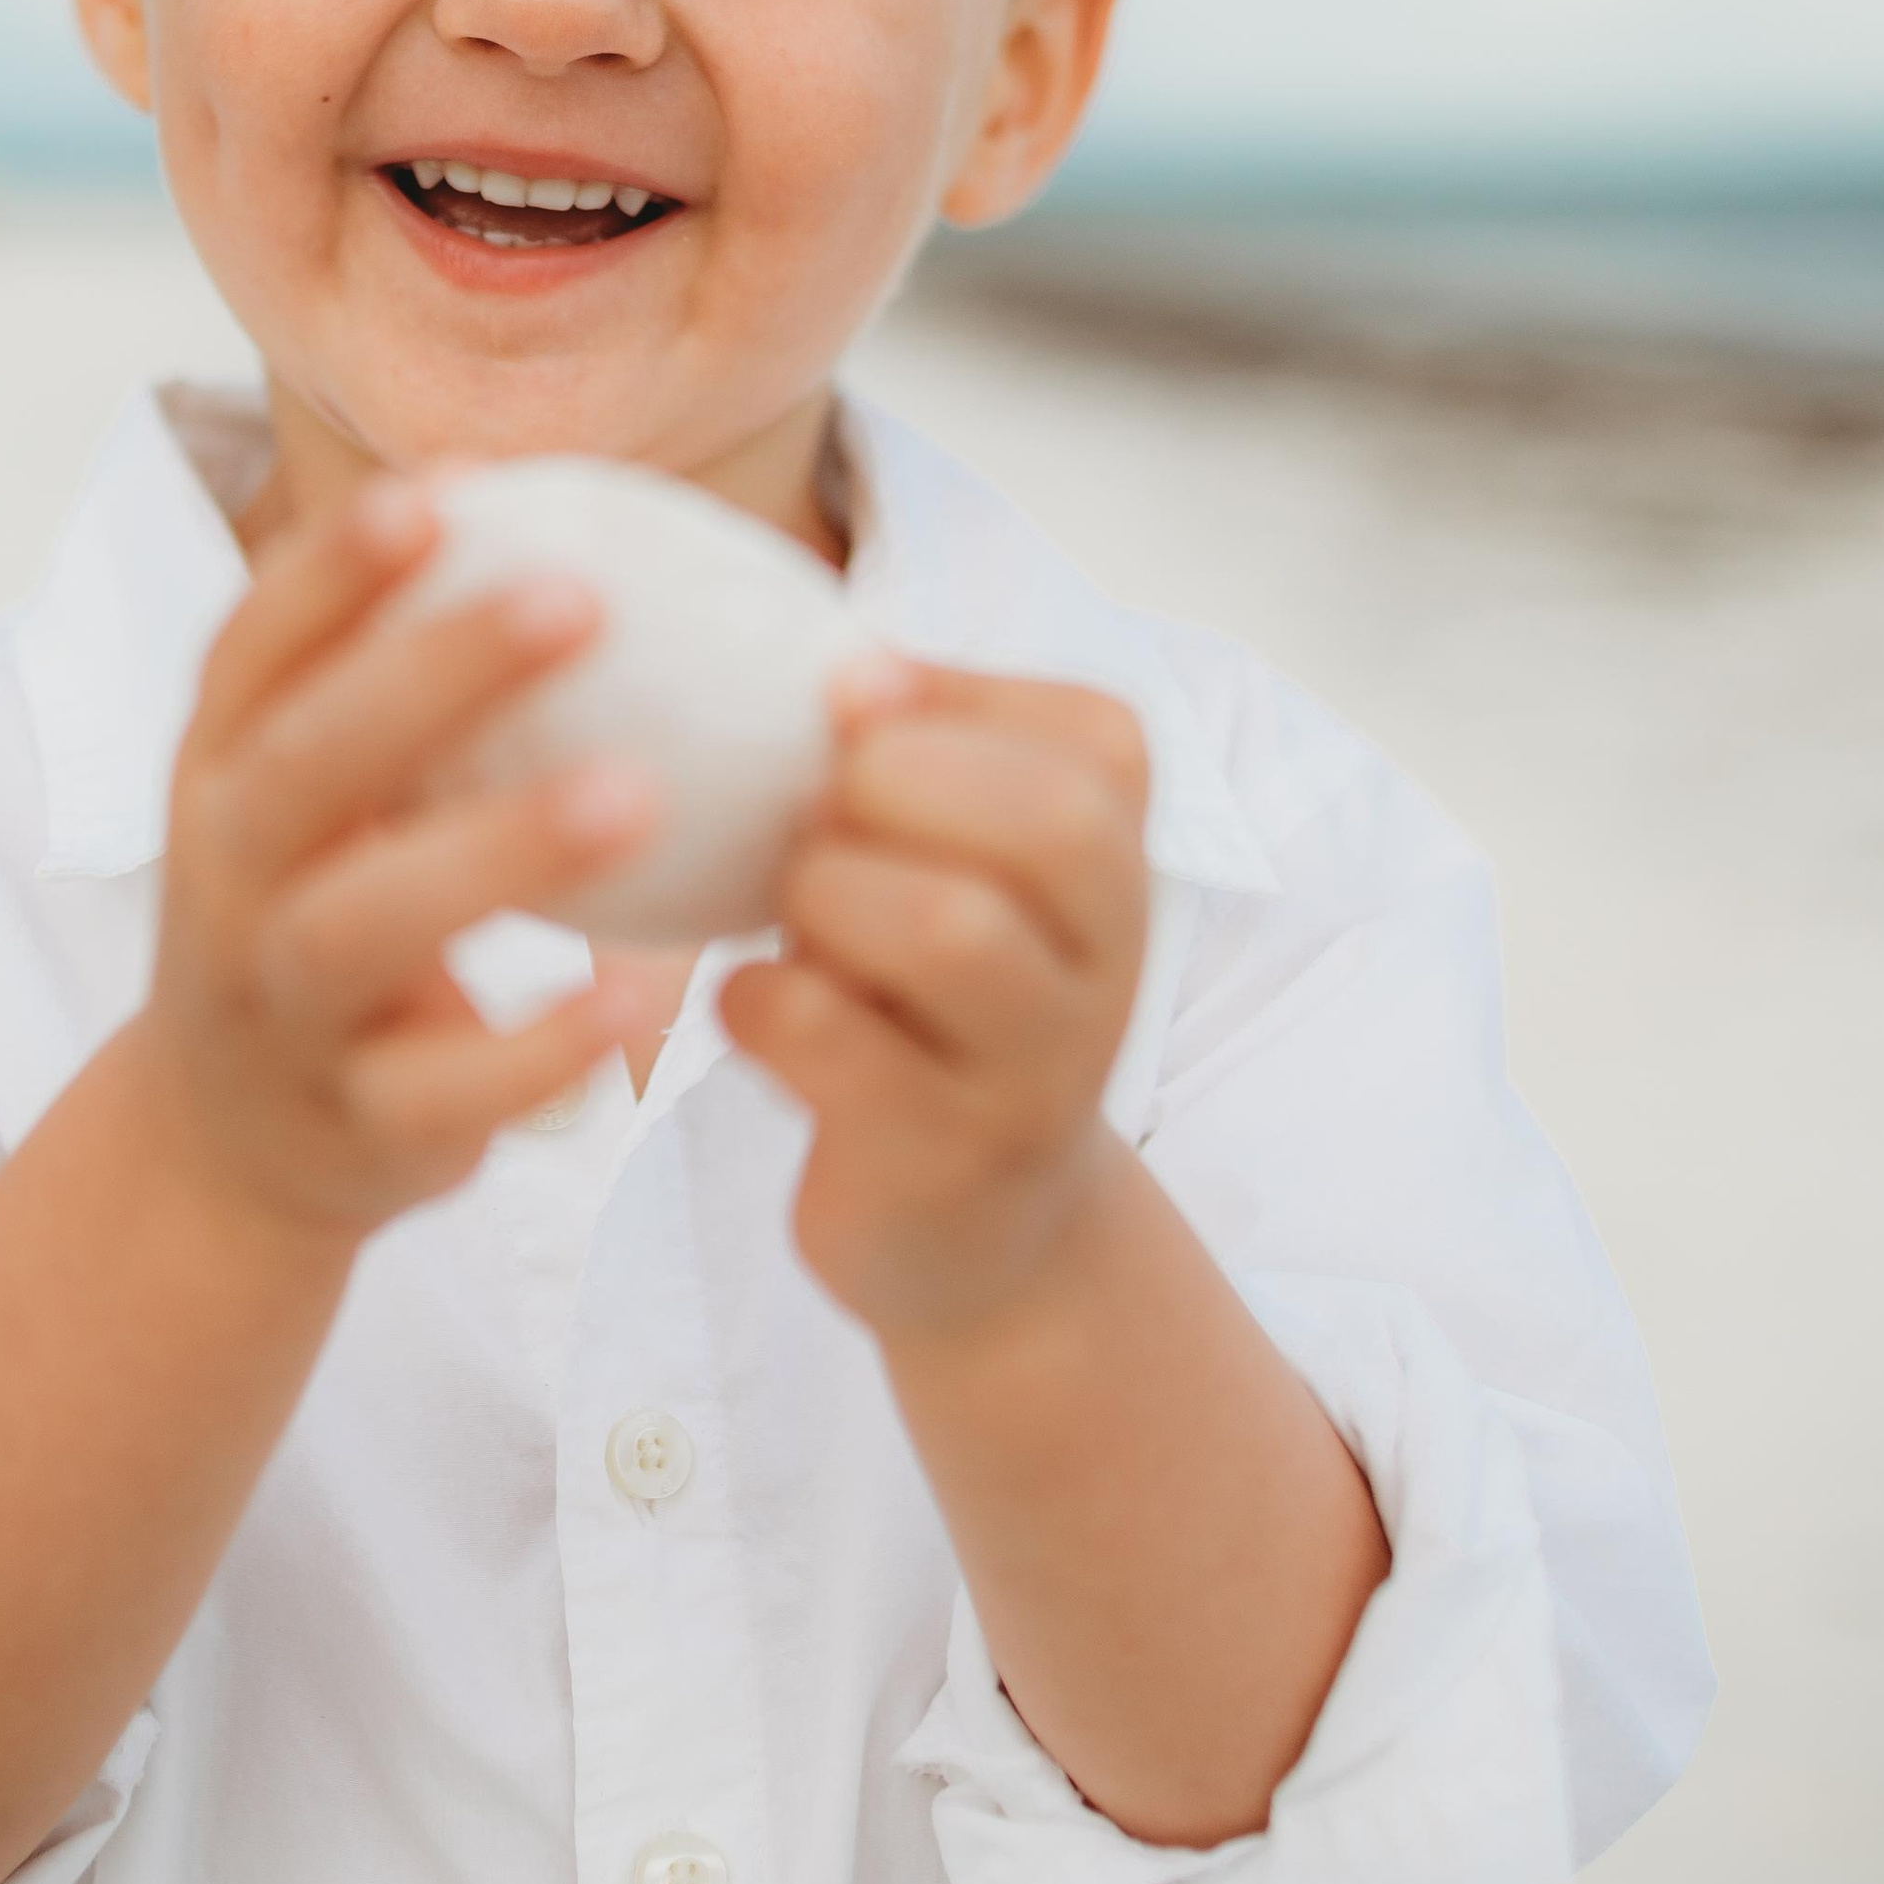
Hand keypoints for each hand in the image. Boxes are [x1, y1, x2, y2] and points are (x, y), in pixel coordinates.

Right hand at [138, 482, 658, 1244]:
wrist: (225, 1143)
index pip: (252, 650)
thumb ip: (395, 690)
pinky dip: (542, 1048)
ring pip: (363, 924)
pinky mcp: (356, 1124)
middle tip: (580, 599)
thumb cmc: (310, 914)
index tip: (447, 492)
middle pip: (310, 763)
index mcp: (221, 772)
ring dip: (496, 851)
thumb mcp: (310, 797)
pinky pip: (445, 1090)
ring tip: (633, 793)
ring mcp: (281, 1006)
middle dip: (434, 673)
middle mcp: (229, 879)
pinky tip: (642, 992)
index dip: (336, 570)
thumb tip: (562, 526)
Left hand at [721, 659, 1150, 1345]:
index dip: (947, 698)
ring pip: (953, 931)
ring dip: (827, 900)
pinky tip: (756, 1010)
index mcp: (1126, 858)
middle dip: (890, 789)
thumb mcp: (960, 861)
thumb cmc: (930, 994)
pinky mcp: (947, 1159)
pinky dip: (758, 1002)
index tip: (849, 707)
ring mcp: (1044, 1072)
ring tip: (791, 924)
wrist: (975, 1226)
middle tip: (813, 825)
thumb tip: (839, 657)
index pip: (1092, 736)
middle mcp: (1114, 961)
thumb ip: (916, 753)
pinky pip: (831, 1039)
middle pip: (1052, 822)